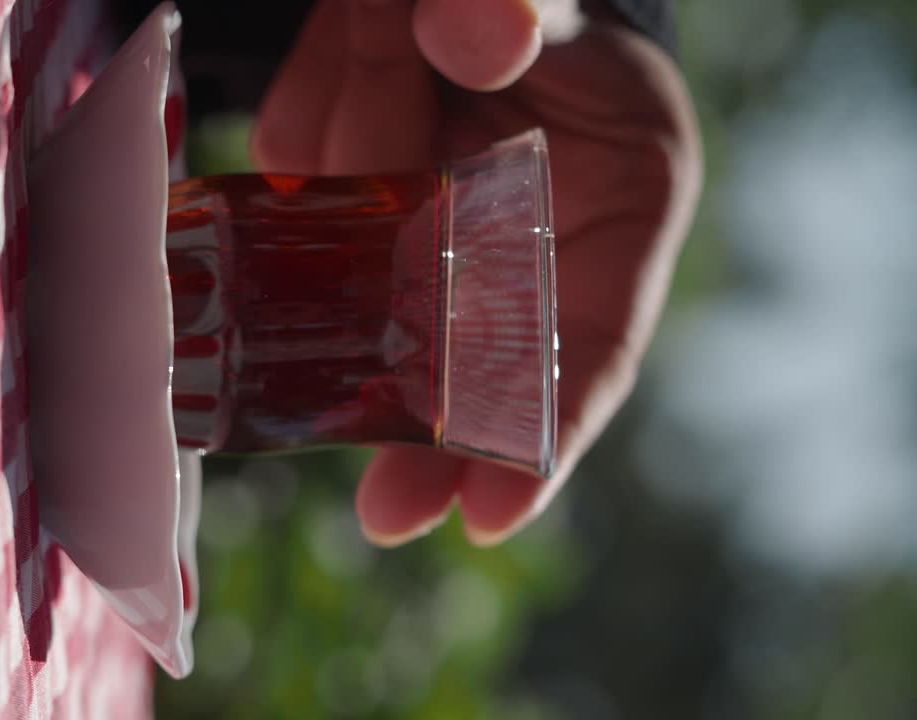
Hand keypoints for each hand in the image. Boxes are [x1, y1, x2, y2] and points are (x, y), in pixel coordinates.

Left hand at [252, 0, 701, 545]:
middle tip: (387, 511)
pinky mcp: (349, 206)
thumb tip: (477, 40)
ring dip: (345, 182)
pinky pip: (300, 194)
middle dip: (426, 431)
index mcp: (616, 200)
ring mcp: (427, 231)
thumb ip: (521, 11)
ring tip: (381, 36)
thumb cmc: (542, 2)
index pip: (592, 346)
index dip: (547, 436)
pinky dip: (305, 129)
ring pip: (362, 269)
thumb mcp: (553, 2)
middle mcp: (521, 239)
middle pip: (471, 369)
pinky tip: (344, 53)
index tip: (494, 513)